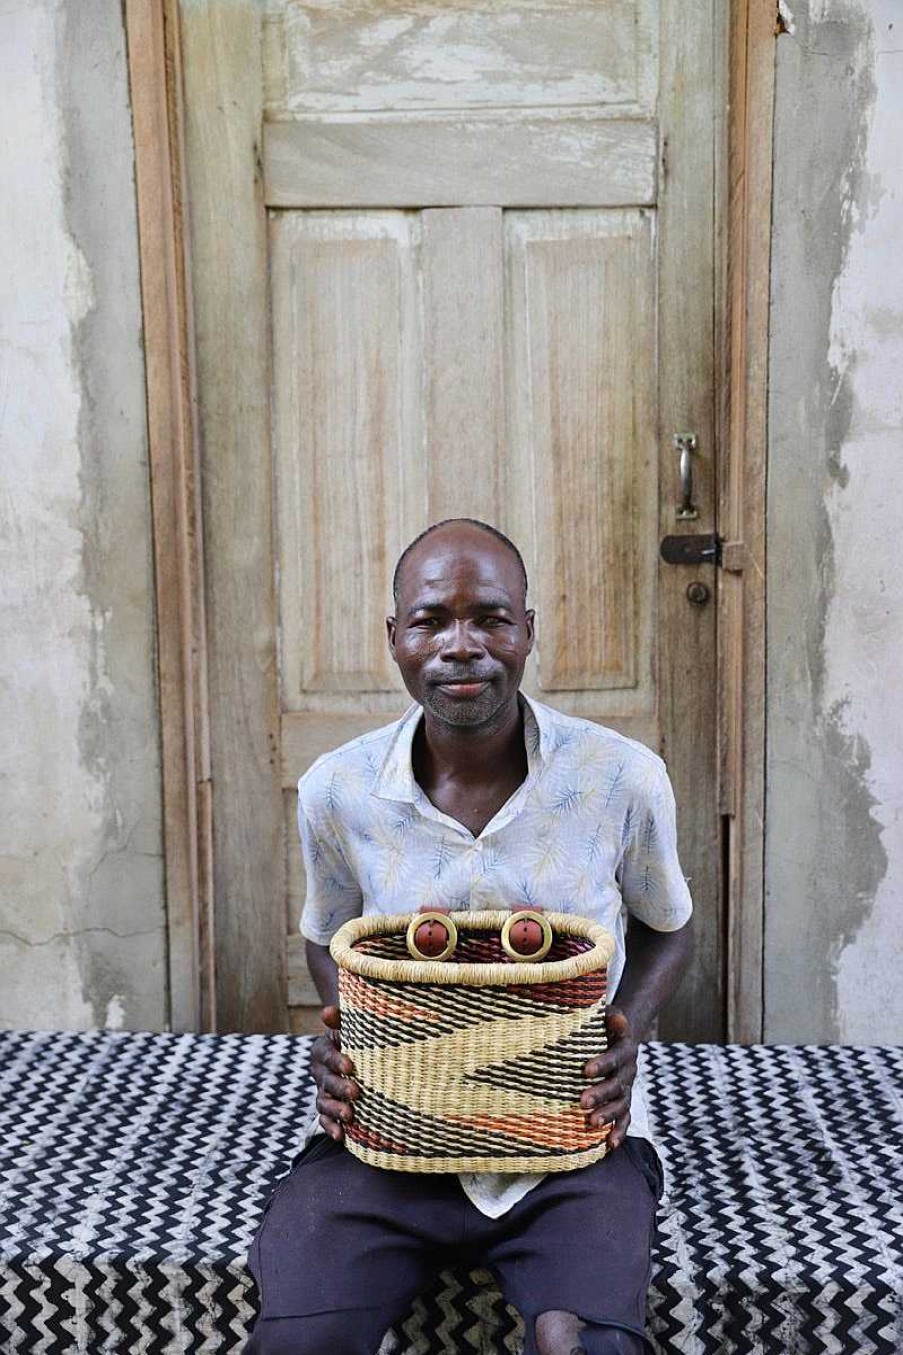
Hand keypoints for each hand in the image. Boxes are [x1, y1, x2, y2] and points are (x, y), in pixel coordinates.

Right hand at [310, 1005, 357, 1141]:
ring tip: (350, 1115)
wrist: (358, 1052)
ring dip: (335, 1110)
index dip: (336, 1060)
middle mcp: (319, 1072)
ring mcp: (322, 1091)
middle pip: (326, 1081)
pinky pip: (324, 1120)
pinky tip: (341, 1136)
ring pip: (323, 1103)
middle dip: (339, 1087)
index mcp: (322, 1049)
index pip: (325, 1055)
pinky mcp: (328, 1108)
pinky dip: (331, 1128)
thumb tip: (327, 1011)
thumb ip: (340, 1018)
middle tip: (356, 1092)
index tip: (350, 1065)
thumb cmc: (357, 1036)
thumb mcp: (350, 1025)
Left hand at [580, 1006, 637, 1149]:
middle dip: (600, 1094)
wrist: (622, 1037)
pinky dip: (619, 1131)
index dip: (602, 1064)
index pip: (614, 1058)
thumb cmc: (606, 1026)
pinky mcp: (623, 1100)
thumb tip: (617, 1017)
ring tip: (592, 1123)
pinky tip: (610, 1144)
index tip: (585, 1070)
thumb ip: (612, 1018)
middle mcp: (628, 1071)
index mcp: (624, 1050)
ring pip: (621, 1104)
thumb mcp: (608, 1017)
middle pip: (617, 1085)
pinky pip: (624, 1118)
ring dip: (608, 1115)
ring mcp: (627, 1088)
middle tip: (582, 1102)